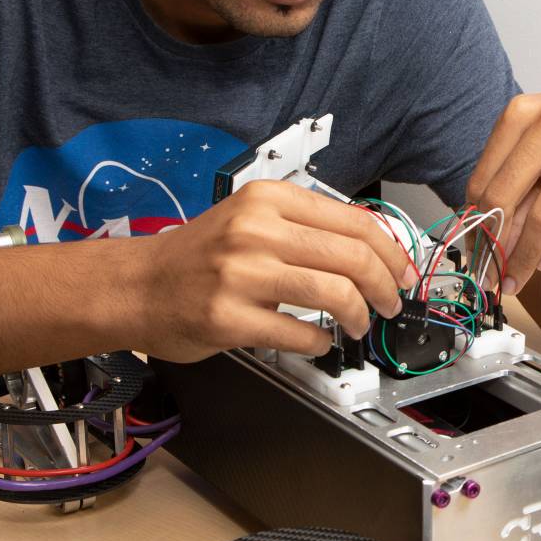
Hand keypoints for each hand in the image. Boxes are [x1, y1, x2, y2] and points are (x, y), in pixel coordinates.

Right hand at [126, 180, 419, 361]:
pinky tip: (319, 340)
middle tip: (390, 303)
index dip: (393, 253)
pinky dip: (321, 341)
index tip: (404, 273)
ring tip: (359, 324)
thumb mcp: (252, 220)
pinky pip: (300, 333)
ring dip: (360, 316)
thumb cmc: (199, 257)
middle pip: (354, 257)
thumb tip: (375, 250)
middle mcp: (255, 230)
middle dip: (386, 287)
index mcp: (268, 199)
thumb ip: (306, 228)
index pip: (356, 222)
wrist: (136, 287)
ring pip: (335, 293)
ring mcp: (240, 274)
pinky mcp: (229, 317)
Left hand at [466, 86, 540, 294]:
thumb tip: (484, 240)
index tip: (474, 251)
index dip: (474, 223)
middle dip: (494, 246)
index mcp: (521, 111)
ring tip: (518, 277)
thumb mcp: (534, 140)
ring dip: (527, 255)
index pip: (484, 180)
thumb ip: (511, 179)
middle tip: (491, 275)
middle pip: (507, 197)